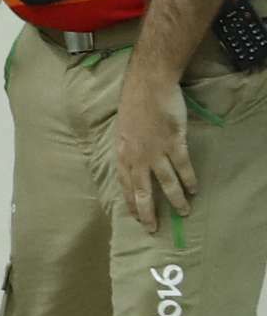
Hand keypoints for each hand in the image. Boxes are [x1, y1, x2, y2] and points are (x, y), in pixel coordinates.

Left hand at [114, 75, 195, 232]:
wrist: (148, 87)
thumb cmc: (134, 107)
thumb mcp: (122, 134)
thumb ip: (127, 152)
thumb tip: (129, 166)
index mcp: (122, 156)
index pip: (125, 187)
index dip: (131, 204)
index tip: (136, 218)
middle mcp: (137, 158)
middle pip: (143, 192)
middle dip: (148, 213)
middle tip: (153, 229)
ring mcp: (156, 151)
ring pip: (166, 183)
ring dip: (176, 199)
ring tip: (183, 212)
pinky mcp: (173, 142)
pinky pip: (182, 166)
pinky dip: (189, 179)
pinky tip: (194, 189)